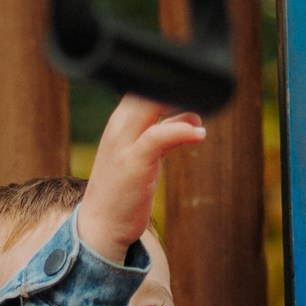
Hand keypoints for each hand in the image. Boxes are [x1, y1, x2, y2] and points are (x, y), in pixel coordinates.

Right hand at [77, 92, 207, 266]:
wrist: (101, 225)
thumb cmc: (123, 191)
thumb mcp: (143, 155)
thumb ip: (164, 132)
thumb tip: (193, 116)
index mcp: (120, 121)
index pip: (143, 85)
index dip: (169, 79)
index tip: (195, 82)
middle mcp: (119, 126)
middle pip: (147, 89)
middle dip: (176, 85)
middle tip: (205, 91)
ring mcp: (124, 143)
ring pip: (151, 104)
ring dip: (180, 101)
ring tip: (204, 106)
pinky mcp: (134, 162)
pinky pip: (159, 135)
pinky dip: (182, 130)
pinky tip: (199, 134)